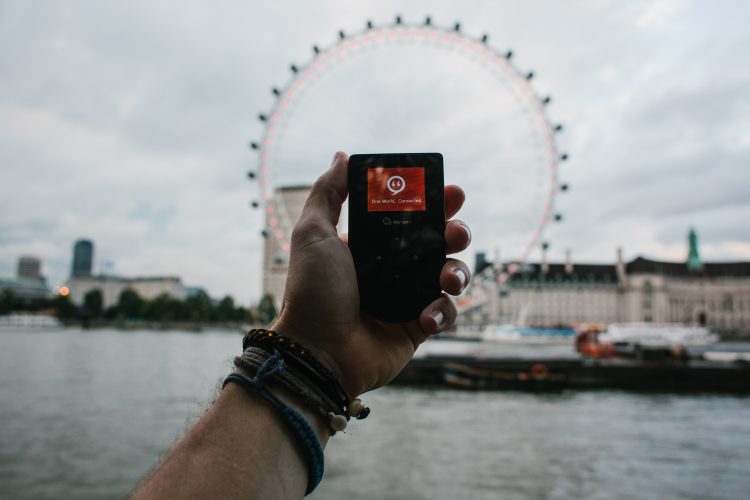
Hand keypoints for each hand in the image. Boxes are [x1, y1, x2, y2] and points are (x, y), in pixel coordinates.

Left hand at [273, 152, 471, 396]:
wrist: (317, 350)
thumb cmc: (312, 291)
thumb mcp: (313, 233)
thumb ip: (328, 193)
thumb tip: (342, 156)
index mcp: (372, 245)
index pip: (411, 217)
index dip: (435, 203)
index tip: (452, 192)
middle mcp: (393, 270)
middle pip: (439, 243)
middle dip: (456, 232)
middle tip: (455, 231)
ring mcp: (406, 299)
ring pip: (450, 276)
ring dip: (458, 271)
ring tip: (447, 277)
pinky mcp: (416, 328)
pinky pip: (445, 314)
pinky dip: (442, 312)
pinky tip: (425, 315)